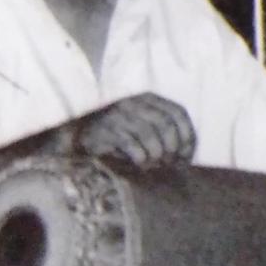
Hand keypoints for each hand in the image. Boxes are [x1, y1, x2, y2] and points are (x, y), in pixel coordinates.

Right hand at [67, 93, 195, 168]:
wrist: (78, 138)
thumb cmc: (119, 138)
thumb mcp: (145, 129)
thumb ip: (166, 134)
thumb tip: (186, 154)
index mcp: (148, 99)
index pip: (178, 112)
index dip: (187, 135)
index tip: (184, 155)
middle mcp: (134, 103)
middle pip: (166, 124)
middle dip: (171, 149)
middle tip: (168, 165)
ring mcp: (118, 115)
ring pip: (149, 135)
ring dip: (155, 156)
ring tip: (153, 166)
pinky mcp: (105, 130)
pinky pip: (131, 145)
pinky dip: (140, 158)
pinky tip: (139, 164)